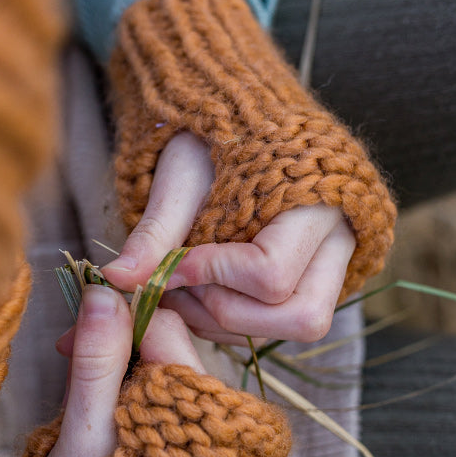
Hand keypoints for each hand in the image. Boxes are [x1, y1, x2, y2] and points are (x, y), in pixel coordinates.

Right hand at [10, 284, 204, 456]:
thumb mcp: (83, 436)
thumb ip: (99, 362)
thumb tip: (105, 293)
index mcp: (208, 418)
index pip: (168, 332)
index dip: (119, 321)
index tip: (75, 330)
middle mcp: (240, 435)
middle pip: (180, 358)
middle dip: (126, 354)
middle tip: (71, 364)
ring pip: (185, 387)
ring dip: (137, 384)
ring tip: (91, 409)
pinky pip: (194, 421)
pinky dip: (156, 413)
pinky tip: (119, 430)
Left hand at [101, 132, 355, 344]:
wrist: (235, 126)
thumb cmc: (211, 142)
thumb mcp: (180, 178)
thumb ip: (154, 232)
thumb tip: (117, 280)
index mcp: (316, 201)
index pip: (271, 273)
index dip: (213, 276)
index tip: (175, 262)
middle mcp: (338, 242)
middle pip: (300, 318)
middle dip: (226, 311)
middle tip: (182, 284)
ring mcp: (332, 270)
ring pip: (291, 330)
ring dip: (223, 321)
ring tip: (184, 287)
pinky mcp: (310, 288)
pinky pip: (274, 329)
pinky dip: (227, 321)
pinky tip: (198, 292)